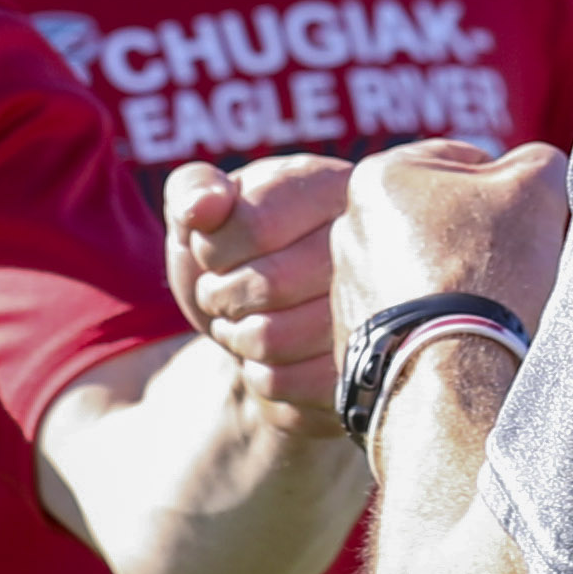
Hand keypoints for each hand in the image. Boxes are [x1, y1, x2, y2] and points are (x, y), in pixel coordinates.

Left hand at [163, 152, 354, 435]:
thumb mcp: (206, 212)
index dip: (213, 251)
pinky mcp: (371, 373)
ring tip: (246, 323)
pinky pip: (291, 386)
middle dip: (222, 296)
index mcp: (334, 187)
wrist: (272, 322)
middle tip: (223, 296)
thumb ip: (193, 190)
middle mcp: (373, 244)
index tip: (213, 255)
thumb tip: (204, 208)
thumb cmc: (237, 254)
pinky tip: (271, 356)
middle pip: (270, 285)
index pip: (255, 225)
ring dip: (239, 338)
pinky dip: (262, 375)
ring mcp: (380, 313)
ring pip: (276, 340)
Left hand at [326, 142, 571, 369]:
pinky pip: (409, 314)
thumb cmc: (487, 273)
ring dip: (457, 278)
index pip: (464, 162)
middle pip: (439, 216)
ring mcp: (345, 286)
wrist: (450, 377)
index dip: (510, 189)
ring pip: (423, 266)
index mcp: (377, 176)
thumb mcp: (537, 189)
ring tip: (488, 306)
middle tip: (513, 263)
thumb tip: (532, 174)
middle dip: (480, 235)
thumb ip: (537, 162)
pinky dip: (436, 320)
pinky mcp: (354, 338)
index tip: (529, 222)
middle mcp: (347, 227)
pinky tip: (463, 335)